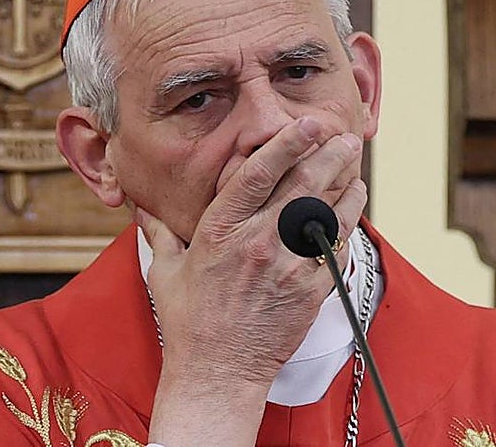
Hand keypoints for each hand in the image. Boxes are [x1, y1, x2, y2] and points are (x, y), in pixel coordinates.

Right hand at [141, 116, 366, 444]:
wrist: (217, 372)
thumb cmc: (188, 322)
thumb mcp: (163, 270)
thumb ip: (159, 232)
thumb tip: (142, 207)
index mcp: (218, 231)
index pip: (257, 175)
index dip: (285, 144)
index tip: (305, 124)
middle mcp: (255, 242)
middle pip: (301, 186)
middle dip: (327, 154)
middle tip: (342, 134)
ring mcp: (286, 266)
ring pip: (325, 211)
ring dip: (344, 181)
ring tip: (352, 159)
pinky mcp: (309, 289)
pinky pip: (335, 245)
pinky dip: (347, 218)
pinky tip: (353, 201)